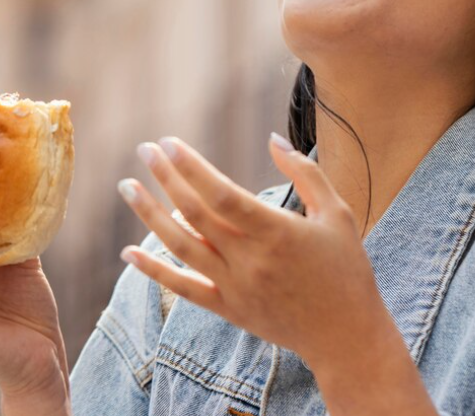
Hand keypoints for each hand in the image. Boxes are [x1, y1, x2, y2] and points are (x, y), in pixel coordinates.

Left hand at [116, 133, 389, 366]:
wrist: (346, 335)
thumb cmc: (346, 268)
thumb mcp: (337, 213)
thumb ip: (305, 172)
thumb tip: (273, 138)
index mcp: (277, 231)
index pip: (221, 194)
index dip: (191, 167)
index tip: (169, 142)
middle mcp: (250, 259)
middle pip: (194, 213)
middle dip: (166, 178)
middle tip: (144, 150)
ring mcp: (235, 287)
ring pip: (181, 246)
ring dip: (150, 215)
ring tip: (128, 188)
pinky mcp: (229, 309)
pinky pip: (184, 288)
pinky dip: (154, 271)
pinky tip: (128, 253)